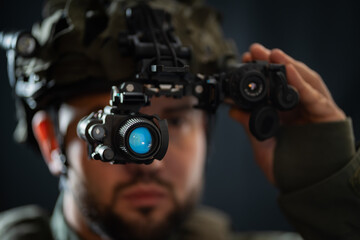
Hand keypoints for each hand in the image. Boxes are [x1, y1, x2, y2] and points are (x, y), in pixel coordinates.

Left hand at [230, 43, 345, 183]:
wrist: (307, 187)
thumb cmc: (288, 169)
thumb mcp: (262, 144)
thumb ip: (250, 125)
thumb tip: (233, 110)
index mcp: (285, 113)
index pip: (273, 86)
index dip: (260, 72)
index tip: (245, 61)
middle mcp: (300, 108)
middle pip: (288, 79)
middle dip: (271, 63)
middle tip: (254, 51)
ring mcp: (314, 110)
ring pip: (304, 81)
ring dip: (287, 65)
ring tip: (271, 54)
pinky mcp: (328, 115)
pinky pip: (315, 96)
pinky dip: (301, 83)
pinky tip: (288, 71)